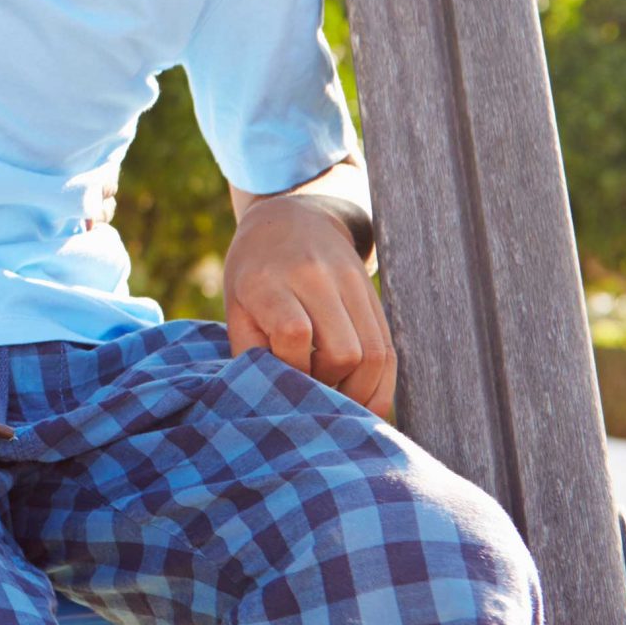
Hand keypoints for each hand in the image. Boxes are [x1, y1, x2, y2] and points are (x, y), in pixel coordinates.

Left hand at [223, 197, 395, 417]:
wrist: (292, 219)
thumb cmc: (254, 273)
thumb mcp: (235, 306)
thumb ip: (250, 353)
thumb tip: (277, 405)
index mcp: (271, 280)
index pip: (295, 333)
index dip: (293, 369)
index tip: (282, 381)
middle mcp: (316, 277)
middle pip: (343, 352)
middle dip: (330, 385)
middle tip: (311, 393)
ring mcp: (352, 283)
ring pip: (374, 355)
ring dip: (360, 392)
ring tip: (337, 402)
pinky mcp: (374, 296)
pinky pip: (389, 350)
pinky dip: (381, 384)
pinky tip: (365, 402)